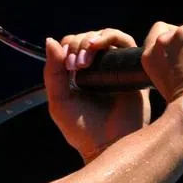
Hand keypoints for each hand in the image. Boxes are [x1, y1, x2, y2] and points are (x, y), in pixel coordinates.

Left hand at [44, 28, 150, 162]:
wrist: (107, 145)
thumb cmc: (82, 129)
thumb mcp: (59, 100)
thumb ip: (52, 73)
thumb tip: (50, 40)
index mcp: (79, 75)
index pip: (72, 46)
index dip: (67, 47)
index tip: (66, 65)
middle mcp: (99, 69)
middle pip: (88, 38)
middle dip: (79, 44)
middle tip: (76, 65)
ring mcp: (116, 68)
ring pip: (107, 36)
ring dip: (93, 38)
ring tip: (86, 55)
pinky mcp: (132, 69)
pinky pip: (125, 43)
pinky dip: (111, 37)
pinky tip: (99, 46)